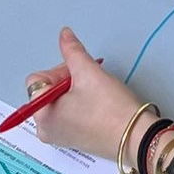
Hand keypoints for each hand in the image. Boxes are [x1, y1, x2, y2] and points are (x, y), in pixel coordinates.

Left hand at [25, 28, 136, 160]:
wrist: (136, 137)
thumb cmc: (112, 110)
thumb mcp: (89, 72)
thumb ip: (72, 50)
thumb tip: (64, 35)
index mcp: (41, 114)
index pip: (38, 79)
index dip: (59, 70)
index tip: (80, 72)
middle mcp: (45, 128)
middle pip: (47, 90)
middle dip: (67, 80)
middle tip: (90, 81)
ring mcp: (58, 136)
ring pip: (58, 100)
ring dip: (74, 90)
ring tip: (95, 93)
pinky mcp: (73, 138)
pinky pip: (67, 113)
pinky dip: (79, 103)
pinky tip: (97, 103)